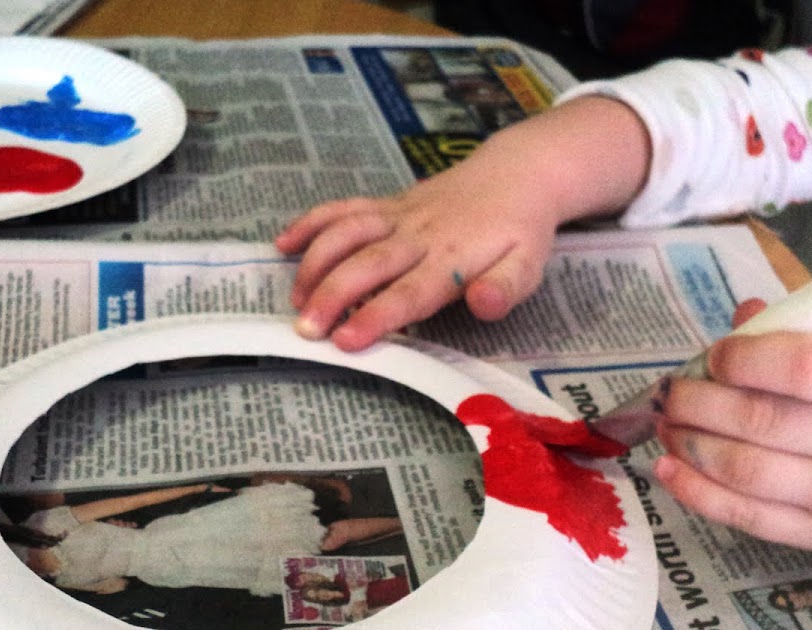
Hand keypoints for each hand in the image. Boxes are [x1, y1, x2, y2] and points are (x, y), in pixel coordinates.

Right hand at [276, 143, 560, 350]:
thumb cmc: (520, 231)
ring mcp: (398, 215)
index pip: (409, 292)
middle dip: (332, 295)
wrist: (518, 173)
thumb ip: (505, 288)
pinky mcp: (387, 203)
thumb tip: (483, 305)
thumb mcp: (528, 266)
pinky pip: (344, 208)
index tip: (345, 341)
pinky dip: (311, 222)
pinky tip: (283, 244)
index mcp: (452, 259)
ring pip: (347, 232)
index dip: (376, 316)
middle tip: (305, 330)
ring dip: (316, 263)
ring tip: (295, 300)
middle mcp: (418, 235)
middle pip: (368, 264)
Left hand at [653, 319, 811, 568]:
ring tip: (667, 424)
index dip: (748, 359)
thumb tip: (742, 315)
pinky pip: (746, 516)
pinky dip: (697, 492)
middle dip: (700, 403)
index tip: (716, 356)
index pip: (809, 368)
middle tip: (672, 392)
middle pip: (764, 420)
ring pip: (747, 469)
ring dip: (691, 444)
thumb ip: (805, 336)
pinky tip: (667, 469)